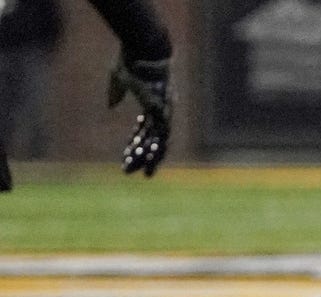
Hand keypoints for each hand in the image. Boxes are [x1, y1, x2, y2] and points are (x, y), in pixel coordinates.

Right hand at [107, 56, 171, 176]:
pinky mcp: (164, 110)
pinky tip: (148, 158)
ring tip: (146, 173)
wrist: (142, 51)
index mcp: (150, 105)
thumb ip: (116, 93)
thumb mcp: (119, 80)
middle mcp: (160, 111)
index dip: (136, 145)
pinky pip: (161, 134)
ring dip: (151, 157)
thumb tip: (111, 106)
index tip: (128, 157)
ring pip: (160, 141)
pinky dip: (155, 146)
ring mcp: (164, 111)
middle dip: (146, 158)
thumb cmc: (131, 62)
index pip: (144, 131)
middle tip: (142, 174)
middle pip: (154, 140)